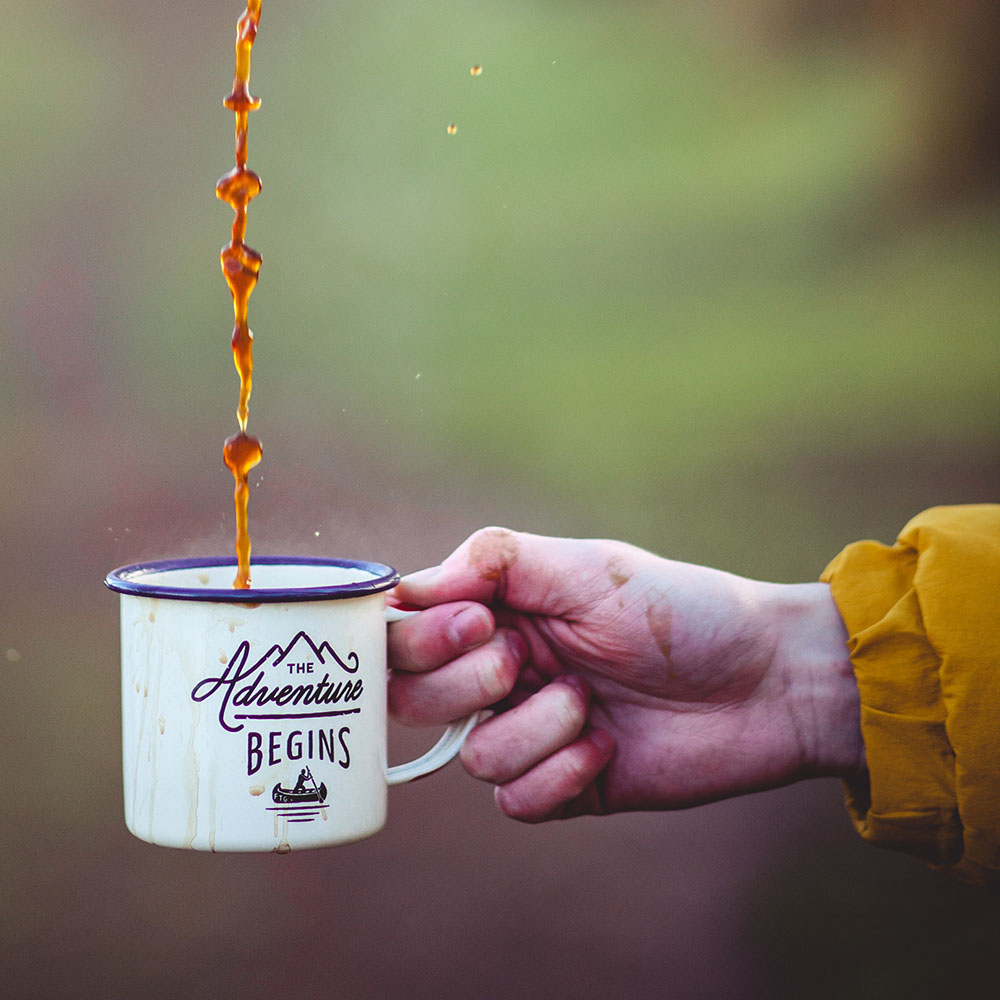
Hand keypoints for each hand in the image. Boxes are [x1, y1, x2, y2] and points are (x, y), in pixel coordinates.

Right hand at [388, 528, 863, 821]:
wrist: (763, 682)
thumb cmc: (682, 611)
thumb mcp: (587, 567)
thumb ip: (495, 561)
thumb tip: (406, 588)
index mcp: (501, 614)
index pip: (408, 633)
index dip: (419, 638)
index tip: (476, 623)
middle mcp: (506, 673)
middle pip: (416, 699)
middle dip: (467, 683)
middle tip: (527, 659)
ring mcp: (533, 731)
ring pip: (471, 756)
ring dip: (534, 727)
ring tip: (590, 701)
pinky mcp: (565, 784)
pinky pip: (516, 801)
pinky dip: (559, 774)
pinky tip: (607, 748)